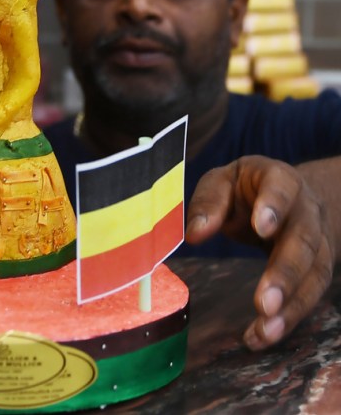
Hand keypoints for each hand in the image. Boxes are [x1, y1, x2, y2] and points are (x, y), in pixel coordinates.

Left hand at [185, 155, 334, 350]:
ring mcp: (319, 240)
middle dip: (284, 273)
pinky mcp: (319, 268)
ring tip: (264, 330)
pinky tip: (263, 336)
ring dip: (291, 306)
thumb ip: (209, 202)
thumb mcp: (222, 182)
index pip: (282, 187)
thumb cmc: (246, 188)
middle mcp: (307, 209)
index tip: (263, 229)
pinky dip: (288, 318)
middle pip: (302, 240)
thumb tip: (195, 233)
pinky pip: (310, 294)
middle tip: (264, 303)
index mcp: (280, 178)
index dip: (274, 206)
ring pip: (314, 273)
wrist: (291, 195)